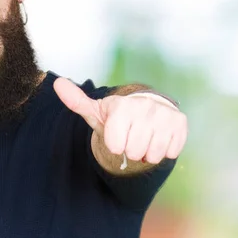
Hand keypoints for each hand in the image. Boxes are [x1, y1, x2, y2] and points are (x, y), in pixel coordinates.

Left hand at [53, 78, 187, 164]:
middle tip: (131, 136)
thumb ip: (76, 100)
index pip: (115, 145)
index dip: (115, 145)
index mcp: (121, 106)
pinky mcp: (180, 122)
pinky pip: (170, 152)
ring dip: (147, 152)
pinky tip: (158, 137)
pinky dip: (163, 150)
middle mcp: (144, 106)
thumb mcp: (96, 111)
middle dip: (131, 150)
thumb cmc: (117, 116)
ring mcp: (164, 114)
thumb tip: (57, 83)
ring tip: (144, 137)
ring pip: (152, 154)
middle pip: (134, 152)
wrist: (145, 111)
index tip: (117, 134)